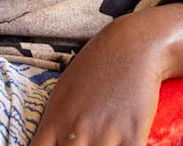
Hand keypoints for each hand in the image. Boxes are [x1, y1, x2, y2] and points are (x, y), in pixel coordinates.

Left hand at [31, 5, 182, 145]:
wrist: (133, 46)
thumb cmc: (95, 68)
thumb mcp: (62, 93)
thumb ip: (54, 126)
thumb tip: (48, 145)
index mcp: (54, 122)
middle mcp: (75, 132)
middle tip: (82, 144)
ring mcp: (103, 135)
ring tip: (103, 143)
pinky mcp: (132, 135)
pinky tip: (122, 144)